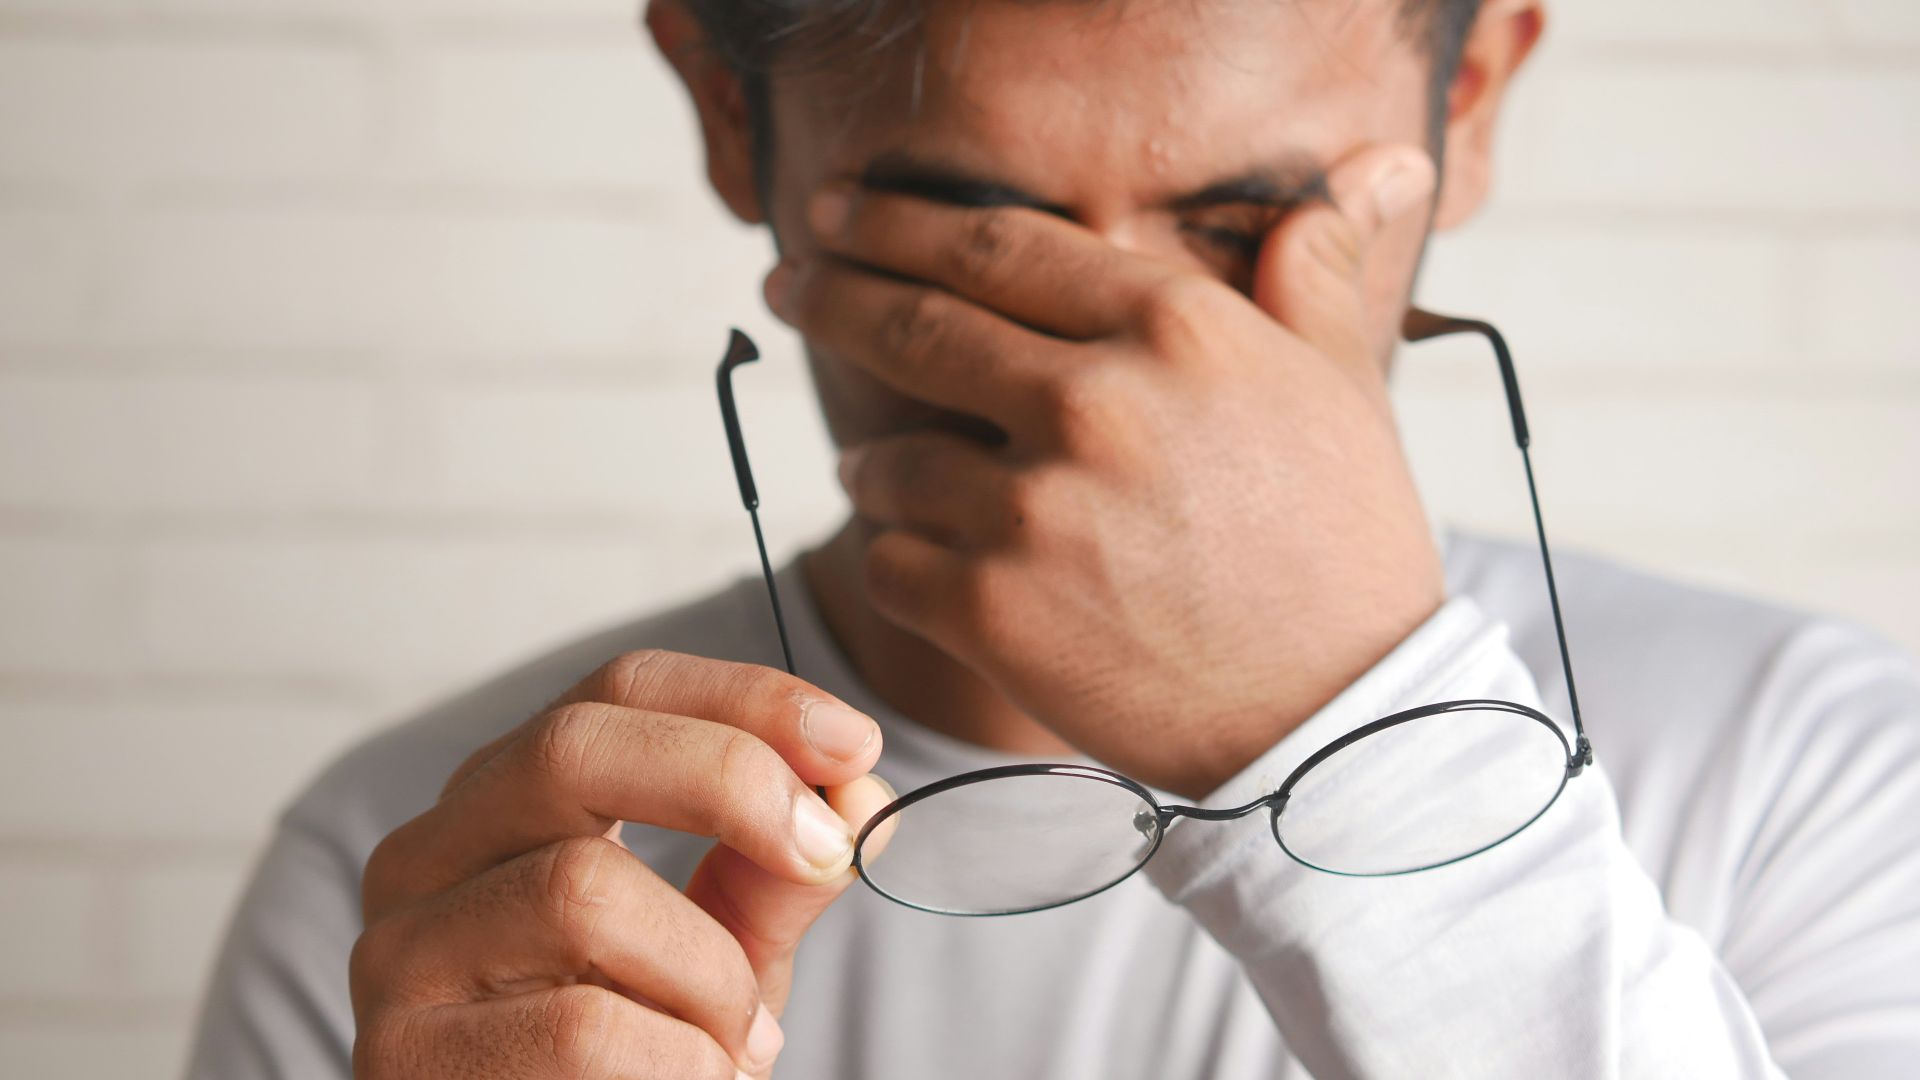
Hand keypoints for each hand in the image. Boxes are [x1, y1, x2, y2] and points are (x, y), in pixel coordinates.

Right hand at [350, 650, 892, 1078]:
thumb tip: (858, 795)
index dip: (745, 699)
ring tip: (736, 1045)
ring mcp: (398, 952)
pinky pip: (583, 1027)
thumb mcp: (721, 958)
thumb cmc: (639, 1066)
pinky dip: (682, 1063)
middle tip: (824, 853)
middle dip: (728, 780)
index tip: (854, 744)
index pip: (618, 690)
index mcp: (507, 804)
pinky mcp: (401, 1054)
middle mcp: (428, 855)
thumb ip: (777, 877)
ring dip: (709, 975)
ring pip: (580, 890)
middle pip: (572, 746)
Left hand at [766, 144, 1444, 797]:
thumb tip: (1374, 166)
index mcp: (1173, 327)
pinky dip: (893, 559)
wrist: (1340, 721)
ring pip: (888, 461)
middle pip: (914, 326)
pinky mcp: (993, 613)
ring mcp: (1034, 510)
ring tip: (875, 472)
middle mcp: (1092, 401)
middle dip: (831, 296)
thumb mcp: (1347, 387)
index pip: (997, 245)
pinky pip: (889, 564)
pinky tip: (917, 562)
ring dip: (871, 463)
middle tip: (787, 282)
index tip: (839, 213)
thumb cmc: (1345, 547)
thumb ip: (1317, 270)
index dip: (898, 222)